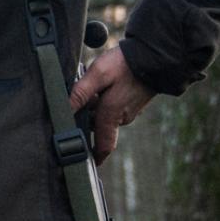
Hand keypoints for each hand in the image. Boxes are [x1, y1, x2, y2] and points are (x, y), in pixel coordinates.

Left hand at [69, 45, 153, 164]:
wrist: (155, 56)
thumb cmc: (125, 64)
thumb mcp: (98, 74)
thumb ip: (81, 92)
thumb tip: (64, 109)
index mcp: (112, 115)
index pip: (102, 146)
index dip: (94, 157)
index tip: (84, 164)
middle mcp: (121, 117)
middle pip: (97, 126)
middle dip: (85, 118)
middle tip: (73, 103)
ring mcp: (128, 110)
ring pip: (104, 115)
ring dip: (93, 106)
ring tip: (88, 88)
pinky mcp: (132, 102)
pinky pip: (112, 107)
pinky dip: (102, 100)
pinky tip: (100, 84)